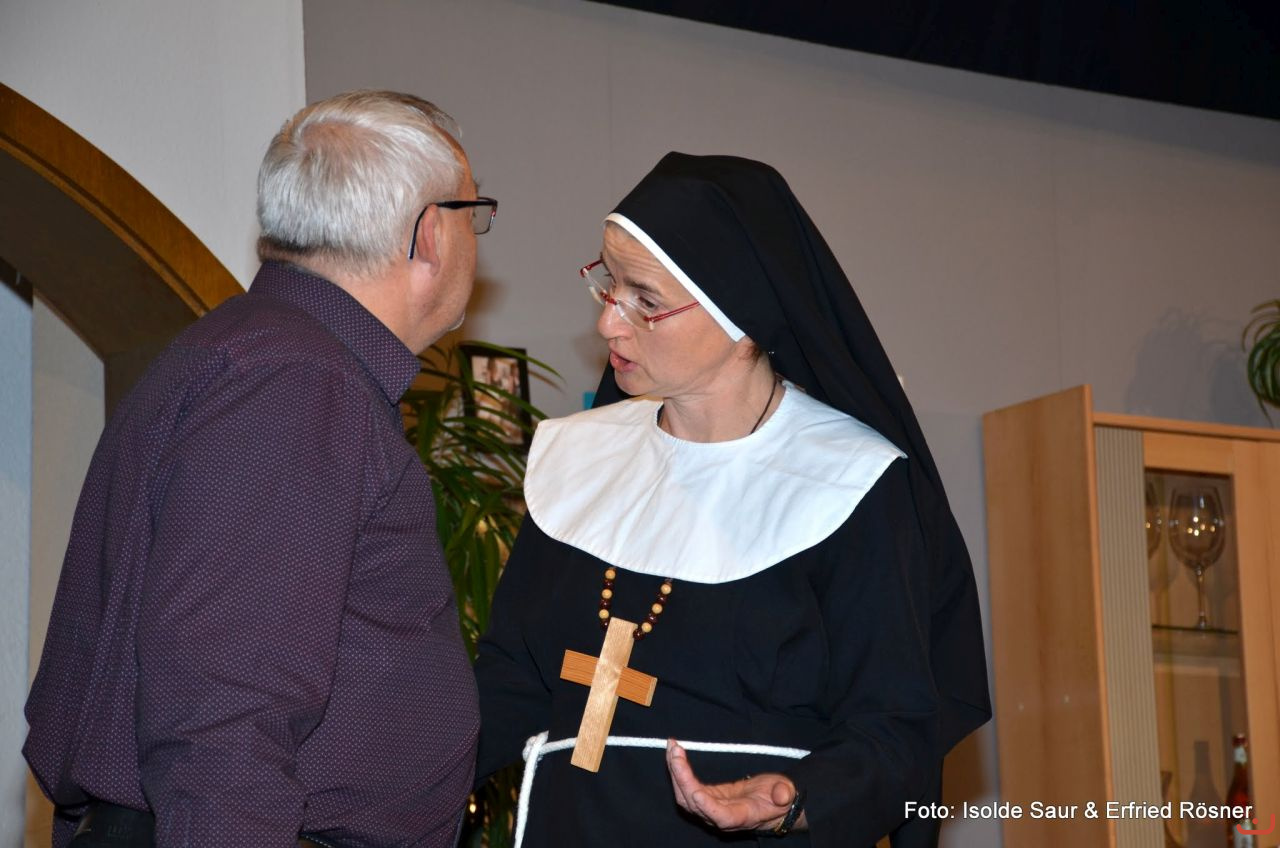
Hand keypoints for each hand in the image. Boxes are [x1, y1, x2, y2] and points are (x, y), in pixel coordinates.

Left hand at [665, 738, 806, 832]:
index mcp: (742, 816)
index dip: (709, 808)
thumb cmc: (779, 798)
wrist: (771, 803)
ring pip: (685, 796)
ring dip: (676, 771)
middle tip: (675, 751)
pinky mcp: (706, 797)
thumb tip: (782, 794)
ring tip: (672, 747)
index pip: (721, 817)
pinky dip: (678, 770)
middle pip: (695, 804)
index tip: (698, 794)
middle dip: (682, 778)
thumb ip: (784, 794)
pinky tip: (674, 753)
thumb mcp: (786, 793)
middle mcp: (721, 816)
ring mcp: (710, 808)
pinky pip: (687, 787)